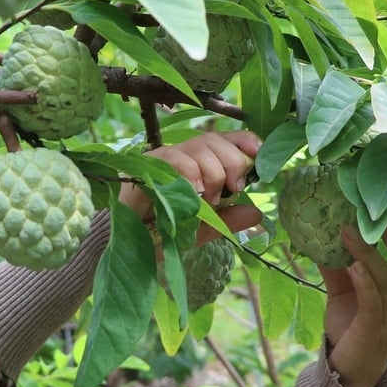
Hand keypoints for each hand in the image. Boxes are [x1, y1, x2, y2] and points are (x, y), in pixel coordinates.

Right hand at [120, 131, 263, 239]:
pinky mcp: (145, 167)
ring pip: (197, 147)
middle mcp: (179, 157)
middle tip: (234, 189)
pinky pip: (173, 158)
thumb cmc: (160, 236)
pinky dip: (190, 174)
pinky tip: (194, 193)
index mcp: (196, 166)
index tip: (258, 154)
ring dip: (212, 172)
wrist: (128, 248)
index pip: (223, 140)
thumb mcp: (202, 230)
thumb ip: (227, 221)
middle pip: (213, 139)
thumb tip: (257, 214)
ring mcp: (161, 160)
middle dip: (232, 161)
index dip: (243, 141)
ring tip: (208, 200)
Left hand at [321, 224, 386, 386]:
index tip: (384, 203)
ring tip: (346, 231)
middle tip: (371, 209)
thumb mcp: (345, 296)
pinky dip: (364, 282)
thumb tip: (322, 239)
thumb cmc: (350, 332)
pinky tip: (353, 265)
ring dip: (366, 252)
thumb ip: (339, 269)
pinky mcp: (376, 329)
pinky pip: (374, 301)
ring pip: (386, 278)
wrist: (346, 376)